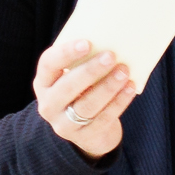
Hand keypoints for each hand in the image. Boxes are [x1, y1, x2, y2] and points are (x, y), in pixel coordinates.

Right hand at [31, 33, 138, 159]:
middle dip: (90, 71)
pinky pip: (103, 119)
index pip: (48, 65)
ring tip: (124, 71)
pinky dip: (119, 102)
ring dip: (108, 87)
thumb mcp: (76, 77)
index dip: (65, 53)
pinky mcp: (85, 137)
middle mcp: (49, 105)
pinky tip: (130, 88)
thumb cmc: (84, 92)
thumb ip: (84, 61)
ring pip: (87, 105)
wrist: (90, 131)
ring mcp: (65, 124)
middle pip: (67, 87)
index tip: (87, 42)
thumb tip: (111, 37)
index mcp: (44, 83)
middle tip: (111, 55)